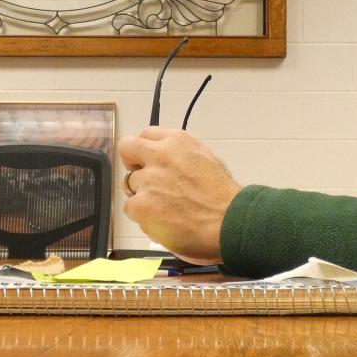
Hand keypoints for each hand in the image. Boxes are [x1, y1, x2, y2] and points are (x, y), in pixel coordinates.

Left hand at [118, 127, 240, 263]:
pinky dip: (142, 216)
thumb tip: (164, 160)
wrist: (228, 222)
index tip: (148, 160)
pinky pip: (130, 208)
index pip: (146, 134)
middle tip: (142, 178)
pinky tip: (162, 221)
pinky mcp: (141, 204)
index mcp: (177, 141)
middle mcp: (159, 155)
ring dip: (142, 195)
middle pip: (127, 149)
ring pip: (129, 184)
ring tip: (164, 208)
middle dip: (131, 162)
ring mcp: (148, 180)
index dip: (145, 150)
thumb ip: (179, 154)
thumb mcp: (205, 158)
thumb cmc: (222, 196)